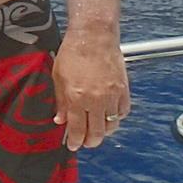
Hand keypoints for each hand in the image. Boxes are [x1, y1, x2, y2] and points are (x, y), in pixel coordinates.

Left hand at [51, 28, 129, 149]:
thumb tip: (60, 120)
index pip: (77, 128)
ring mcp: (112, 96)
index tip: (73, 146)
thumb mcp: (58, 77)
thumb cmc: (73, 53)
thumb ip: (61, 101)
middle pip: (96, 132)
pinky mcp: (124, 90)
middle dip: (90, 142)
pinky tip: (108, 117)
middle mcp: (96, 100)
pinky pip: (122, 113)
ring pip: (111, 125)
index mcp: (77, 97)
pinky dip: (116, 119)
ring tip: (96, 131)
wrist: (94, 36)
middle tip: (85, 143)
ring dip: (103, 132)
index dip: (75, 141)